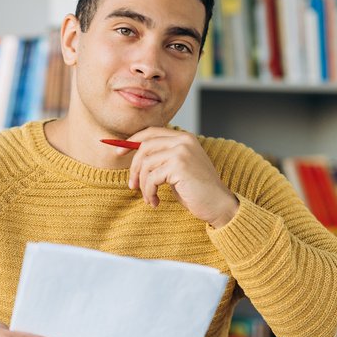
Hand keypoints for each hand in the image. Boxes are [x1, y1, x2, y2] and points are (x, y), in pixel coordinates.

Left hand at [122, 127, 238, 227]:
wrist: (218, 205)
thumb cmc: (197, 190)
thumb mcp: (178, 169)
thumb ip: (162, 158)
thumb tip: (134, 155)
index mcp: (183, 138)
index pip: (150, 132)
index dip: (131, 141)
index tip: (118, 152)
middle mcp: (183, 140)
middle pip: (144, 147)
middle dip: (134, 168)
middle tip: (132, 185)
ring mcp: (181, 152)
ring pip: (146, 164)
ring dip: (143, 185)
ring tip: (149, 198)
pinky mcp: (179, 166)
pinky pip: (151, 178)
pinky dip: (149, 192)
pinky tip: (156, 201)